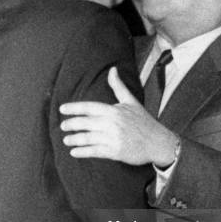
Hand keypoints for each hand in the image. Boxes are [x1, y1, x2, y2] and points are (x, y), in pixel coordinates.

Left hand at [60, 67, 177, 165]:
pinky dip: (82, 152)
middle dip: (71, 124)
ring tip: (66, 140)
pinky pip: (94, 151)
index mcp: (114, 110)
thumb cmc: (144, 121)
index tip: (62, 109)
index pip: (89, 107)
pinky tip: (74, 152)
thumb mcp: (131, 101)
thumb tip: (112, 69)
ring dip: (74, 140)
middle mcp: (112, 124)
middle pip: (85, 123)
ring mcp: (113, 138)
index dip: (74, 108)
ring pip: (87, 138)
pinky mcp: (115, 152)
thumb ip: (118, 86)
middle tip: (62, 126)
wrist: (158, 142)